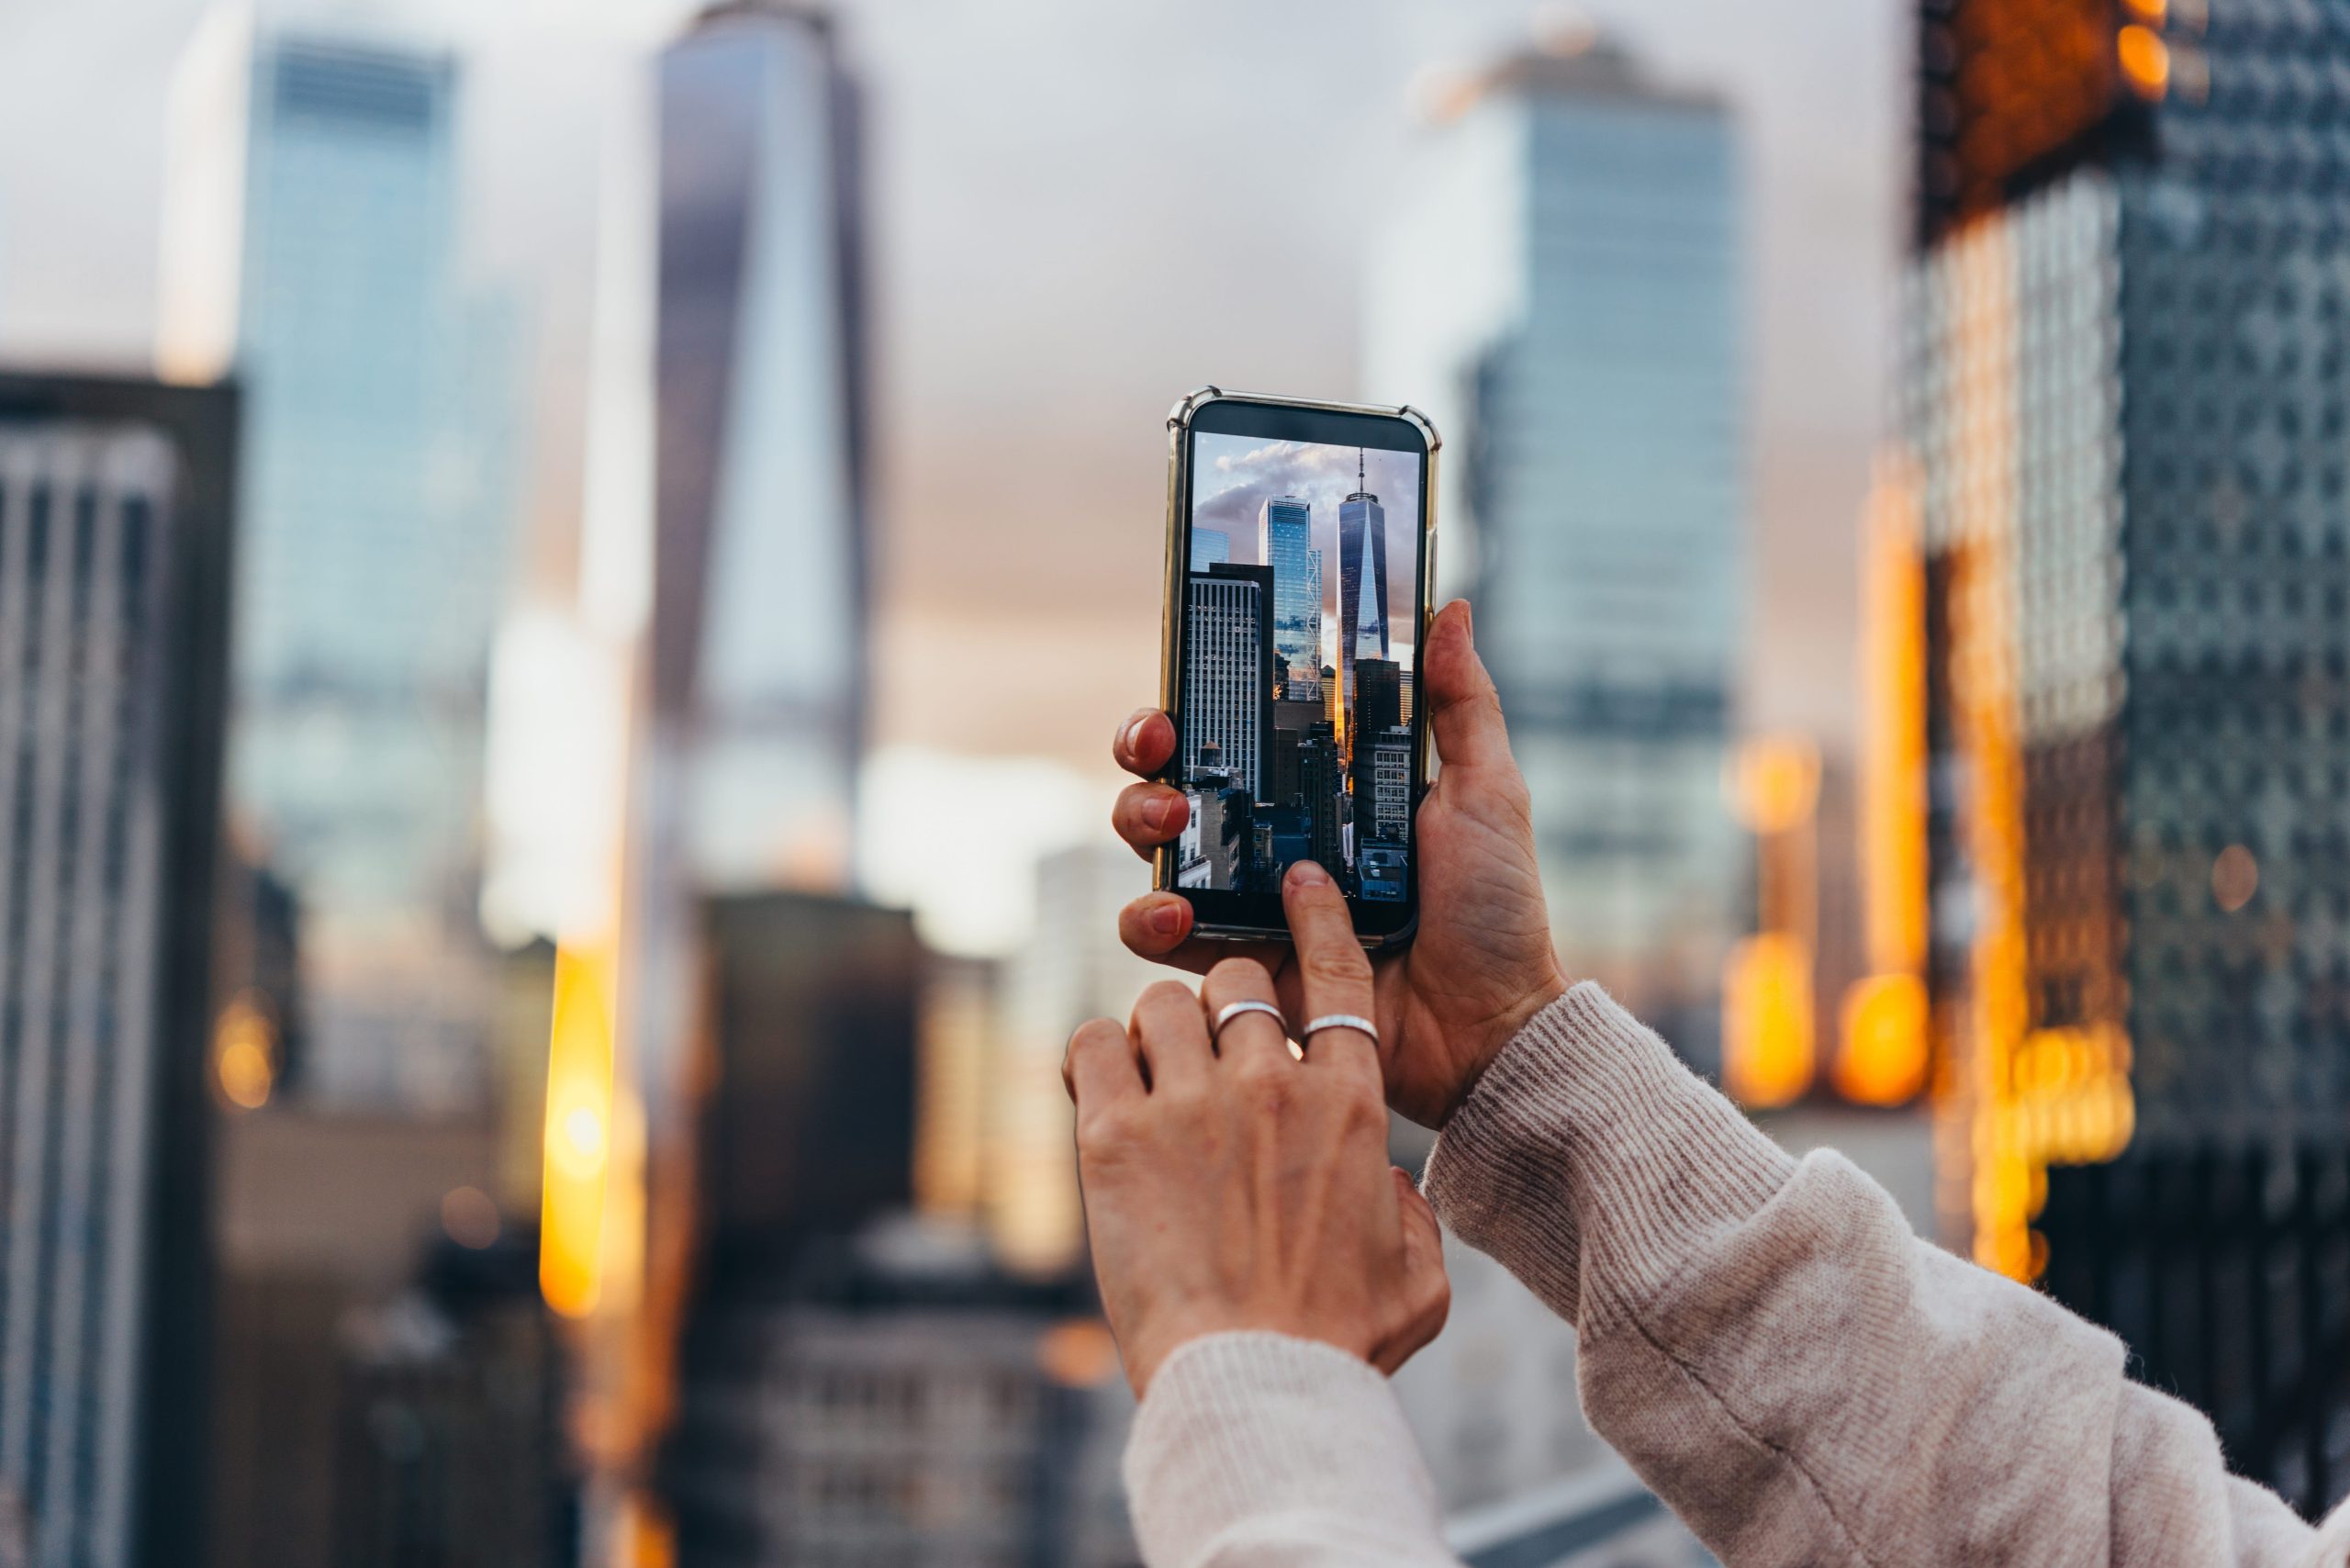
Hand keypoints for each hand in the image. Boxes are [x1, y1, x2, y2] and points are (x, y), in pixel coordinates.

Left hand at [1063, 869, 1449, 1395]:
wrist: (1252, 1384)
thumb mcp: (1418, 1283)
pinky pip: (1091, 1043)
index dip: (1318, 920)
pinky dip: (1093, 1055)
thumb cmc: (1336, 1345)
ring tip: (1149, 1075)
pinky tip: (1098, 1090)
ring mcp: (1191, 1103)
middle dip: (1223, 1005)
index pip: (1337, 977)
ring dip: (1155, 1029)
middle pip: (1240, 982)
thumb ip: (1414, 1217)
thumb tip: (1392, 1185)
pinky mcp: (1115, 1134)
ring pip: (1163, 1000)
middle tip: (1206, 1053)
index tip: (1299, 885)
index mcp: (1352, 1107)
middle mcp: (1272, 1085)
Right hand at [1110, 598, 1565, 1125]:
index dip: (1196, 703)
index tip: (1182, 687)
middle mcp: (1276, 840)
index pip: (1239, 732)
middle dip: (1147, 756)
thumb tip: (1449, 608)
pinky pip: (1163, 944)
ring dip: (1139, 824)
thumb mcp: (1486, 795)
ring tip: (1166, 824)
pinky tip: (1177, 915)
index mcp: (1325, 792)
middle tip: (1162, 754)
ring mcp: (1250, 903)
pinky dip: (1150, 923)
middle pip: (1177, 779)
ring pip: (1154, 851)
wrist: (1489, 1028)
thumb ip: (1464, 706)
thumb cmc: (1496, 913)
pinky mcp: (1238, 969)